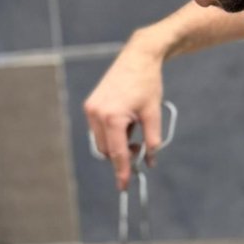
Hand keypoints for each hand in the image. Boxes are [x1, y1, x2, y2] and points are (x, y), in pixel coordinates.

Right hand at [84, 31, 166, 189]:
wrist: (138, 57)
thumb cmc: (147, 83)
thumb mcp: (153, 113)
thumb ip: (152, 139)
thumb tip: (150, 160)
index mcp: (112, 117)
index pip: (117, 153)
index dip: (122, 171)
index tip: (124, 186)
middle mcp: (96, 114)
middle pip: (107, 150)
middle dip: (122, 155)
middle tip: (140, 149)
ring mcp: (91, 109)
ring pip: (101, 141)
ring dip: (117, 142)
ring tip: (134, 127)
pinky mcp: (90, 105)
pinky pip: (99, 129)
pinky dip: (112, 132)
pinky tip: (125, 119)